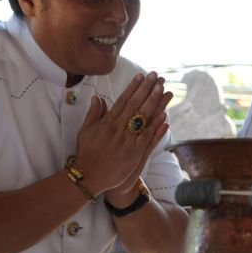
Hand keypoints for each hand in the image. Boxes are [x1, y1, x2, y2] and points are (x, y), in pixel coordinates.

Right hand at [74, 72, 172, 194]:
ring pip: (145, 119)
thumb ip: (94, 113)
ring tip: (165, 90)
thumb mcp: (86, 131)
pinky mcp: (134, 154)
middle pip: (136, 106)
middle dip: (147, 90)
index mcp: (107, 122)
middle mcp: (118, 129)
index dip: (133, 87)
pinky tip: (165, 116)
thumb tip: (98, 97)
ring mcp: (128, 141)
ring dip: (156, 104)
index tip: (142, 76)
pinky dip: (157, 127)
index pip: (123, 100)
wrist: (89, 176)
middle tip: (157, 77)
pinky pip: (148, 137)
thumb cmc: (87, 153)